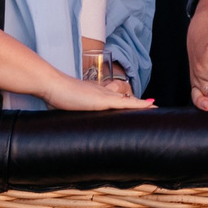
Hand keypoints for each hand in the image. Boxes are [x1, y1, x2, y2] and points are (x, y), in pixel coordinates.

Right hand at [38, 73, 152, 112]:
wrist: (52, 84)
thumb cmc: (54, 95)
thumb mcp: (64, 105)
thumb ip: (68, 110)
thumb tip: (62, 123)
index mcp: (93, 93)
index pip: (113, 97)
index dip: (124, 101)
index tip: (133, 103)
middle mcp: (102, 92)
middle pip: (124, 98)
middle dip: (137, 104)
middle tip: (152, 105)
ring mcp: (103, 96)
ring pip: (128, 101)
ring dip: (142, 104)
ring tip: (155, 106)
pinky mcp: (103, 100)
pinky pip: (126, 103)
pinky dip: (139, 104)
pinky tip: (150, 105)